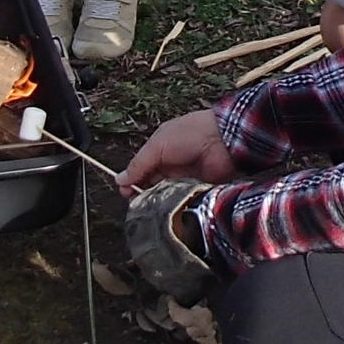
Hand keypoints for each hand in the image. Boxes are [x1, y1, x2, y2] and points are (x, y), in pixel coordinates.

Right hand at [117, 110, 236, 196]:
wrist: (225, 138)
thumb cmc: (190, 134)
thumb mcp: (158, 145)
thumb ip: (139, 164)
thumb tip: (119, 180)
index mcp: (159, 150)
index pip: (140, 170)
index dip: (131, 182)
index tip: (125, 194)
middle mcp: (171, 164)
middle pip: (151, 184)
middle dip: (143, 194)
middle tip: (137, 204)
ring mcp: (184, 177)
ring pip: (165, 194)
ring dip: (158, 200)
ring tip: (151, 208)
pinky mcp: (197, 188)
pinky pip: (181, 199)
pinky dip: (175, 204)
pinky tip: (168, 209)